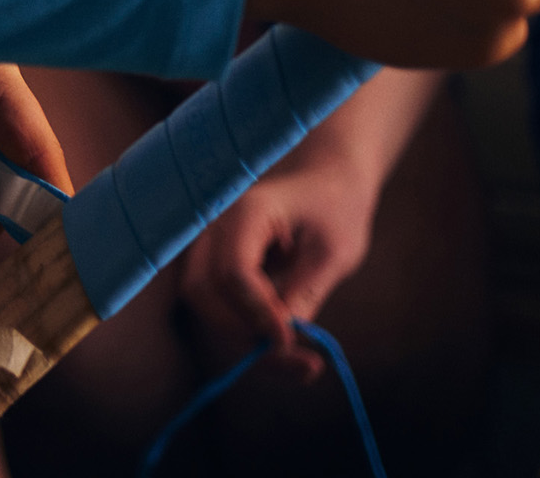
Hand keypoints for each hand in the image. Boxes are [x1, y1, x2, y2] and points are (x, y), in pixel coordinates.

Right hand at [177, 160, 378, 381]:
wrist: (327, 180)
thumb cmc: (336, 208)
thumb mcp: (333, 254)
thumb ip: (303, 295)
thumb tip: (278, 342)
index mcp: (247, 211)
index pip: (234, 272)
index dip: (259, 314)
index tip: (294, 342)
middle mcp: (216, 225)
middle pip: (204, 290)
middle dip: (242, 331)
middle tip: (296, 358)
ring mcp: (211, 241)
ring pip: (203, 300)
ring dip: (241, 334)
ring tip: (295, 356)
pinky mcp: (216, 258)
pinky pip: (216, 299)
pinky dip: (243, 326)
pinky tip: (282, 341)